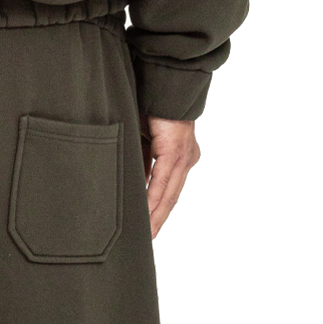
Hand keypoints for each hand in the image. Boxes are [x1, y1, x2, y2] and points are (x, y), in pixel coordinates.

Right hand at [140, 114, 200, 239]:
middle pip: (171, 196)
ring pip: (168, 193)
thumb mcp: (143, 138)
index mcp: (180, 155)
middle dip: (158, 218)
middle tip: (147, 237)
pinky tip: (146, 213)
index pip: (168, 188)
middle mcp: (186, 158)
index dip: (158, 208)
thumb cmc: (152, 106)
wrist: (162, 86)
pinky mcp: (174, 151)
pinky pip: (162, 181)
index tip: (149, 224)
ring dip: (156, 214)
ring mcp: (183, 156)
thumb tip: (136, 182)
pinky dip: (152, 198)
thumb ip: (141, 161)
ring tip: (146, 232)